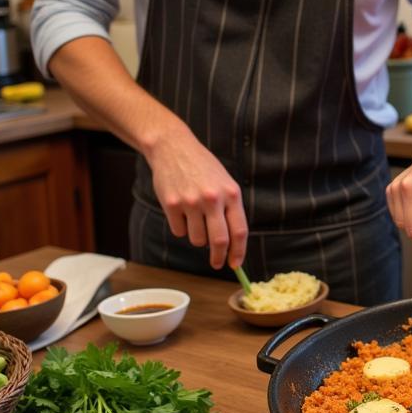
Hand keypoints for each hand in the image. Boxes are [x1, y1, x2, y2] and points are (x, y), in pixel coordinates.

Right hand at [146, 127, 247, 269]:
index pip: (239, 231)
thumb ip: (230, 209)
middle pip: (219, 241)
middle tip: (217, 263)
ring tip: (195, 218)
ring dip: (197, 237)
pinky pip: (179, 231)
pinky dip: (181, 227)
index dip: (239, 252)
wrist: (174, 148)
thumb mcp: (225, 183)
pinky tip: (181, 210)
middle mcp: (213, 198)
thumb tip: (233, 243)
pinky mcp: (171, 204)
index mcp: (231, 193)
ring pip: (197, 239)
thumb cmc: (202, 168)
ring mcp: (191, 202)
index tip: (235, 265)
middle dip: (218, 257)